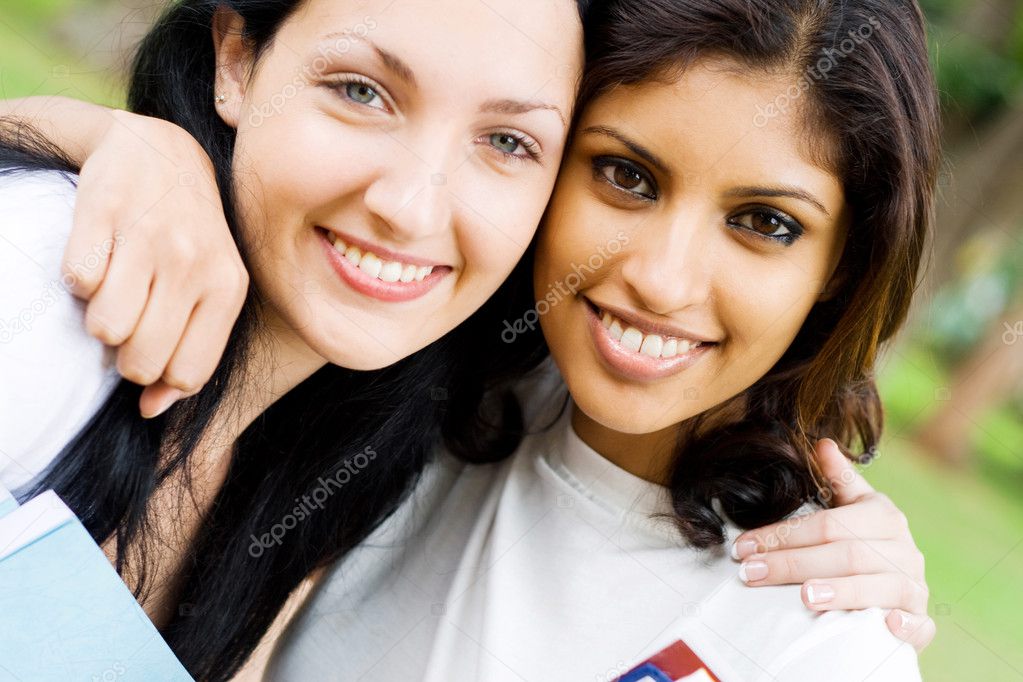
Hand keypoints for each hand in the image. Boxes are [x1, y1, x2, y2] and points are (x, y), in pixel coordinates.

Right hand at [67, 109, 247, 416]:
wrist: (163, 150)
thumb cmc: (190, 235)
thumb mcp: (213, 288)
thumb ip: (195, 350)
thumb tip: (151, 410)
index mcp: (228, 287)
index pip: (187, 375)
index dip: (160, 376)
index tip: (153, 350)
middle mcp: (195, 263)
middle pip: (142, 362)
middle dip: (125, 355)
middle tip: (131, 319)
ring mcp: (150, 237)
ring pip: (107, 330)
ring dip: (99, 318)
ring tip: (116, 287)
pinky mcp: (104, 212)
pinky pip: (77, 282)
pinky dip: (78, 279)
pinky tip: (98, 256)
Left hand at [731, 439, 934, 651]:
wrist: (903, 591)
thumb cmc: (866, 544)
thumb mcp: (856, 508)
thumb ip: (840, 480)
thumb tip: (822, 443)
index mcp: (884, 517)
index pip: (827, 524)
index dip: (783, 535)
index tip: (743, 547)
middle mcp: (904, 550)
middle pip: (844, 555)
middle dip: (792, 564)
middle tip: (751, 573)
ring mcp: (915, 587)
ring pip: (877, 587)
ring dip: (841, 592)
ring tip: (803, 597)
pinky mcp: (922, 622)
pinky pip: (917, 625)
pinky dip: (901, 626)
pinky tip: (882, 625)